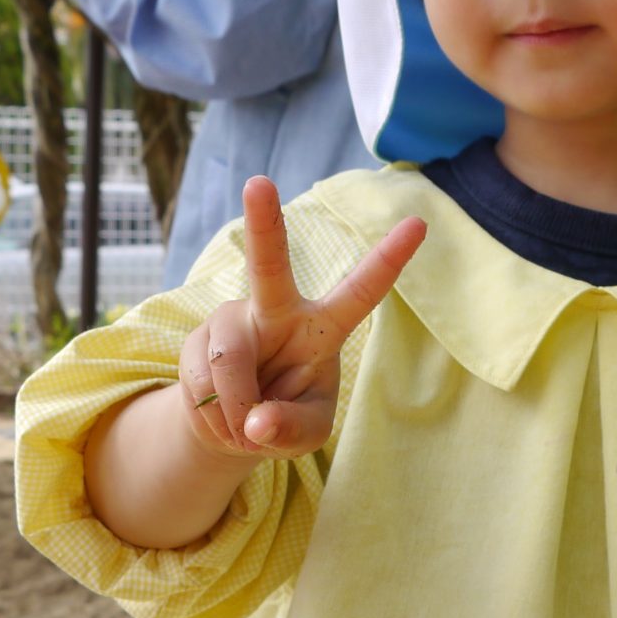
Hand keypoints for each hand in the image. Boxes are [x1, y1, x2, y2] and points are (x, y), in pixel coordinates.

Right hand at [179, 176, 424, 460]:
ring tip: (243, 427)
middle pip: (269, 266)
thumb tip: (255, 422)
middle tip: (258, 182)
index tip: (420, 223)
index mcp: (322, 327)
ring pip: (228, 359)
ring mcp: (232, 321)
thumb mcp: (307, 434)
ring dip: (234, 408)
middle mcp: (276, 310)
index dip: (389, 260)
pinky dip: (211, 416)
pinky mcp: (196, 339)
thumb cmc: (286, 418)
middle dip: (264, 224)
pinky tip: (221, 419)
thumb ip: (291, 429)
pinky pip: (200, 381)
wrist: (233, 427)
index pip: (362, 291)